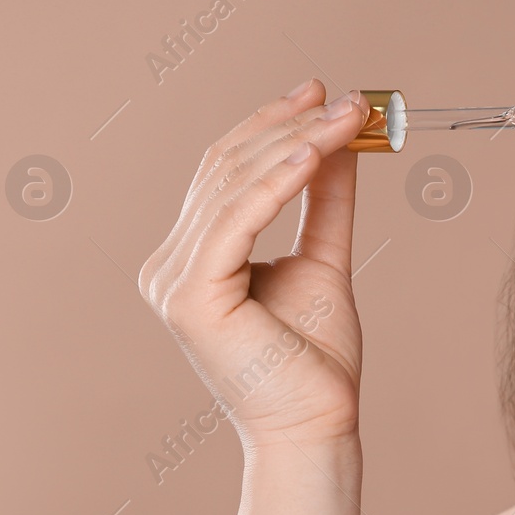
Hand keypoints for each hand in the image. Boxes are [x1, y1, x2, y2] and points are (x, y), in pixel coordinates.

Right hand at [138, 80, 370, 449]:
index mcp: (192, 257)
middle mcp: (169, 264)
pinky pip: (236, 221)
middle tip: (343, 97)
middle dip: (289, 125)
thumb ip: (325, 203)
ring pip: (233, 187)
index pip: (226, 172)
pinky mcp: (190, 296)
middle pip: (227, 170)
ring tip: (346, 117)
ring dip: (295, 143)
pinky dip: (277, 182)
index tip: (319, 90)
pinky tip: (315, 153)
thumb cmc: (316, 359)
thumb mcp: (324, 261)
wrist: (317, 423)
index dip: (271, 124)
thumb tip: (338, 143)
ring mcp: (172, 280)